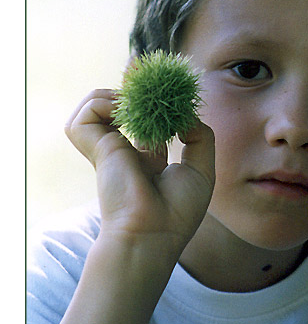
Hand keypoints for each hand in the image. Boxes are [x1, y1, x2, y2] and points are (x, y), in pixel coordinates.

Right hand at [65, 89, 214, 261]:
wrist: (152, 233)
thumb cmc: (177, 211)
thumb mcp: (202, 170)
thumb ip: (200, 137)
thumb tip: (186, 115)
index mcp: (148, 161)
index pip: (145, 124)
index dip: (156, 106)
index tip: (173, 97)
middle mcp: (125, 153)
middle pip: (120, 109)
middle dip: (135, 92)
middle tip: (152, 90)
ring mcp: (109, 149)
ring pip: (96, 106)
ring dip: (116, 95)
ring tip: (138, 102)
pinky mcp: (97, 148)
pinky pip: (88, 111)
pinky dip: (103, 102)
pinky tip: (127, 112)